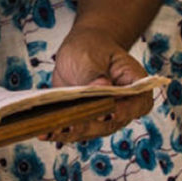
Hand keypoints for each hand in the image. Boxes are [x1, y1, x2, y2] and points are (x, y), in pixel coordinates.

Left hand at [45, 24, 152, 141]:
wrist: (82, 49)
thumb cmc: (92, 48)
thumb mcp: (92, 55)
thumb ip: (95, 73)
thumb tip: (101, 87)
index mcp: (135, 86)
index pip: (138, 104)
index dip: (125, 110)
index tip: (110, 112)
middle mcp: (123, 106)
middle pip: (111, 122)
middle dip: (89, 125)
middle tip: (70, 125)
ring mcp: (104, 117)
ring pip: (91, 131)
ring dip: (71, 133)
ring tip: (50, 131)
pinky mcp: (86, 120)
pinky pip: (74, 130)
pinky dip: (58, 131)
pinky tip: (43, 132)